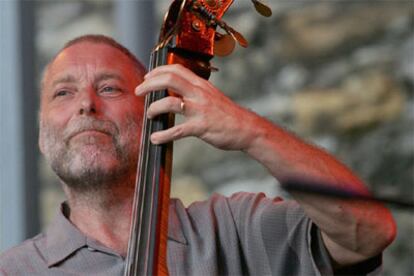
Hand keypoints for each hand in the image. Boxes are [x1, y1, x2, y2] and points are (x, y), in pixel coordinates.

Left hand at [135, 64, 258, 150]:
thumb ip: (195, 92)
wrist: (247, 128)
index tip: (147, 78)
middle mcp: (199, 93)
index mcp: (201, 85)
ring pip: (169, 102)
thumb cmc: (227, 114)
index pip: (176, 69)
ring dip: (153, 108)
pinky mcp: (201, 127)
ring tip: (149, 115)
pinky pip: (177, 130)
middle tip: (138, 92)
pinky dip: (162, 135)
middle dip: (149, 84)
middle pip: (169, 79)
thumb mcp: (212, 96)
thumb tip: (176, 92)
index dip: (158, 71)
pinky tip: (155, 138)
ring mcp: (200, 110)